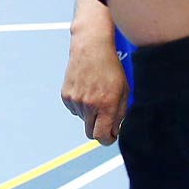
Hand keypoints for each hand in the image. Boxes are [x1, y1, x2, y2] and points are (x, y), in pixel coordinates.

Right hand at [61, 29, 128, 144]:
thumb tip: (113, 131)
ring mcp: (75, 100)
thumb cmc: (110, 68)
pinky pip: (74, 109)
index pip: (102, 136)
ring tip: (96, 94)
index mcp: (106, 104)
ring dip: (90, 113)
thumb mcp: (123, 91)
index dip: (107, 139)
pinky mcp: (65, 95)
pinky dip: (81, 105)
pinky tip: (86, 90)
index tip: (111, 136)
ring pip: (83, 119)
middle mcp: (89, 105)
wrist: (90, 48)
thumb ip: (119, 114)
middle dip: (99, 130)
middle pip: (90, 133)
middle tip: (105, 119)